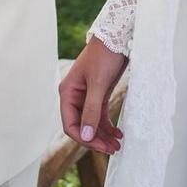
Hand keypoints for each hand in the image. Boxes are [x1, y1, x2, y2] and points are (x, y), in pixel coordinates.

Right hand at [59, 37, 129, 155]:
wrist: (118, 36)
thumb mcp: (98, 84)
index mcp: (68, 93)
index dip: (84, 138)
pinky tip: (118, 133)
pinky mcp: (99, 93)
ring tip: (117, 145)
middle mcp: (75, 96)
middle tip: (113, 150)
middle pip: (82, 126)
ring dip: (103, 135)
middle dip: (96, 139)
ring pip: (92, 122)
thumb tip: (86, 135)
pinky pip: (100, 115)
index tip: (100, 146)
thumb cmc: (104, 56)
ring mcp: (87, 95)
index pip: (70, 125)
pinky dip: (108, 125)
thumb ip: (91, 110)